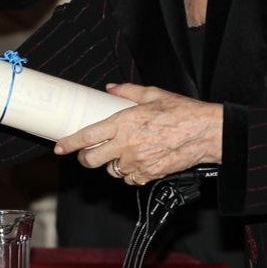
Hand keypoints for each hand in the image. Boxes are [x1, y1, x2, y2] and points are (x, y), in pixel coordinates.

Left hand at [53, 83, 222, 184]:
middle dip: (86, 157)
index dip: (69, 143)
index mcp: (123, 123)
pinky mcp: (148, 175)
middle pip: (92, 159)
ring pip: (110, 170)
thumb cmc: (182, 112)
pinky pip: (129, 179)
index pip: (87, 136)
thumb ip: (127, 91)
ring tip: (120, 153)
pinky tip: (136, 162)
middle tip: (88, 153)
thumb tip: (110, 88)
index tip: (59, 147)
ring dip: (110, 164)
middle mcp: (126, 145)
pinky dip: (128, 173)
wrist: (206, 133)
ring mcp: (137, 163)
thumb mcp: (152, 94)